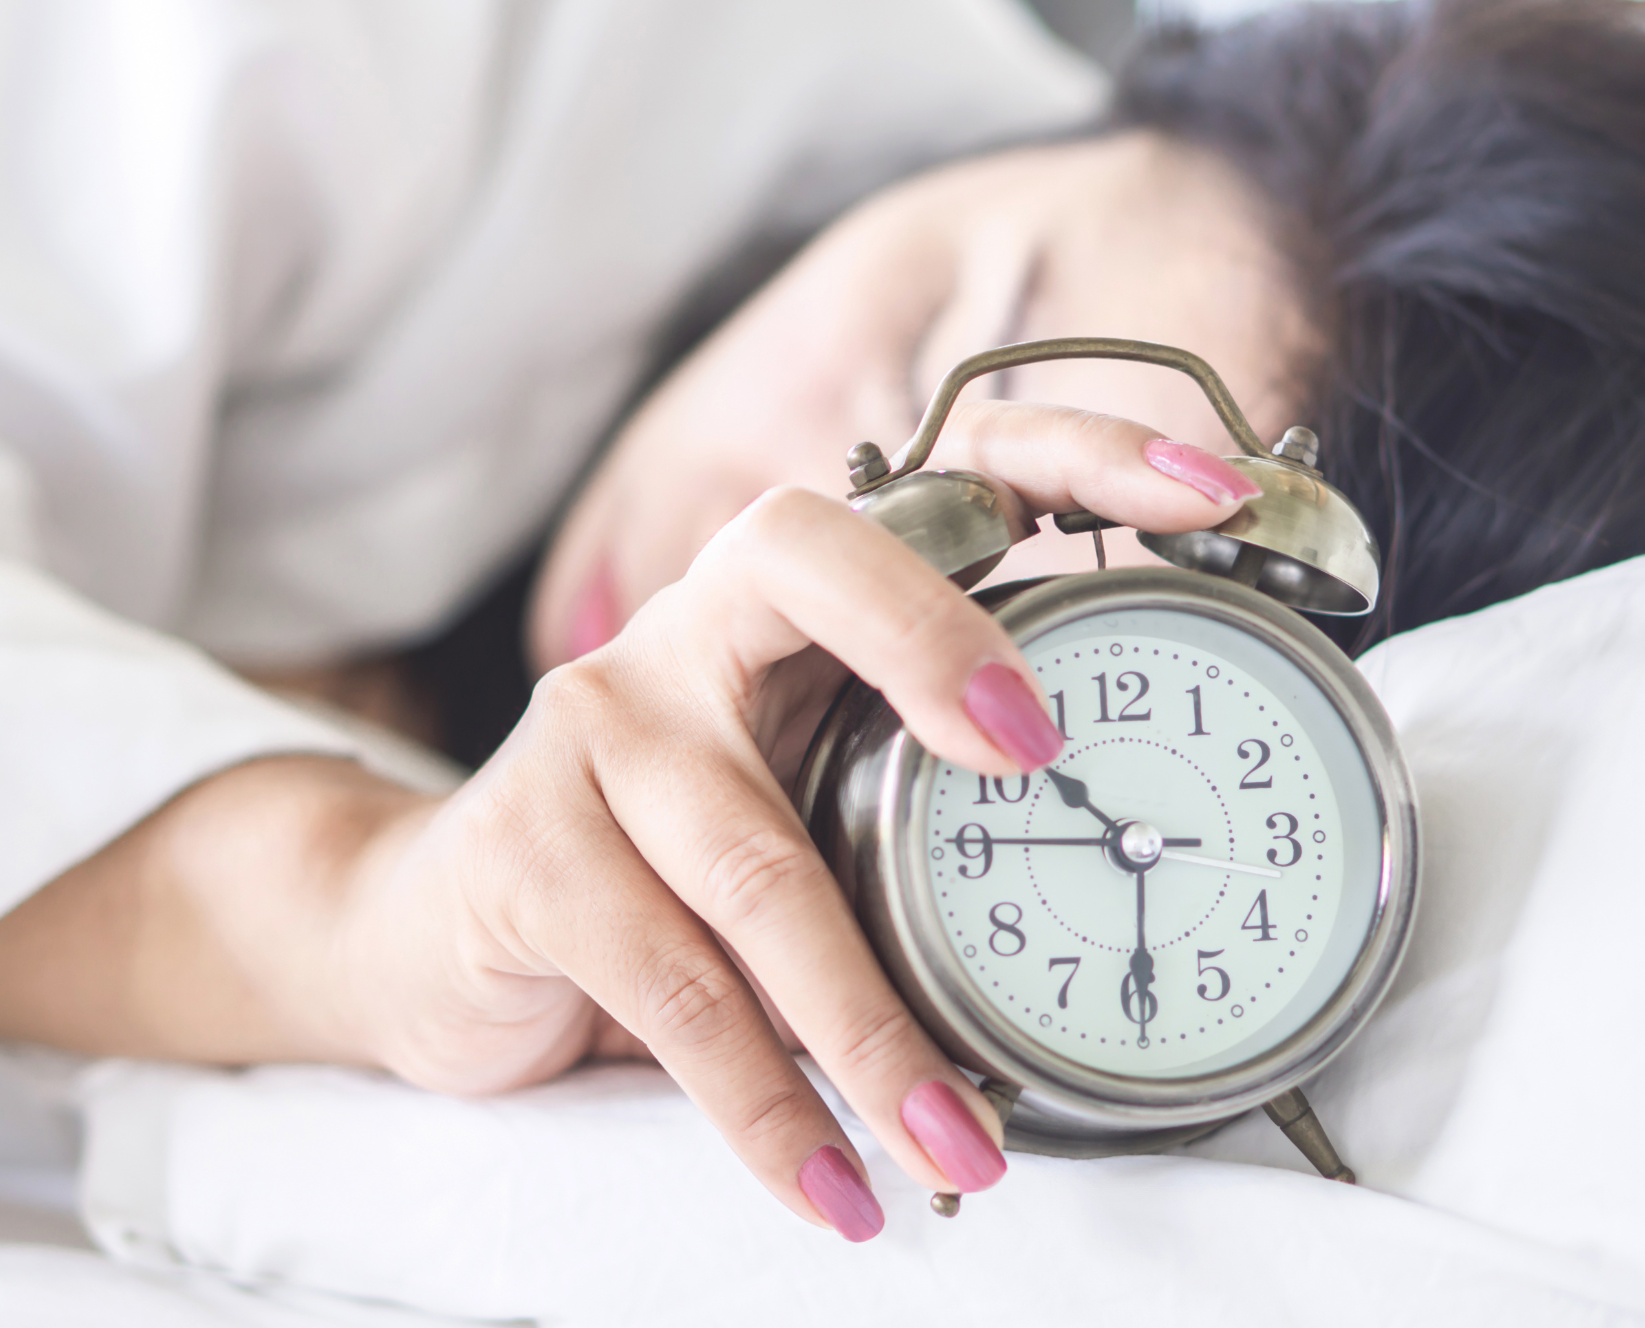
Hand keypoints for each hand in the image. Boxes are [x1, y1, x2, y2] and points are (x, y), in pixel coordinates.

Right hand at [322, 410, 1251, 1239]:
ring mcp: (599, 724)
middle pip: (813, 565)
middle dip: (933, 641)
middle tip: (1039, 756)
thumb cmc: (663, 863)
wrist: (436, 928)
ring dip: (875, 1025)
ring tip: (965, 1146)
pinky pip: (675, 986)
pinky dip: (767, 1103)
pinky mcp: (528, 846)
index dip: (1073, 459)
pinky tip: (833, 1185)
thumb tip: (1123, 875)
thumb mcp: (799, 801)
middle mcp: (690, 628)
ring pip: (760, 858)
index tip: (1207, 499)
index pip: (936, 481)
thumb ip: (908, 802)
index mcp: (791, 601)